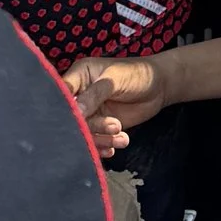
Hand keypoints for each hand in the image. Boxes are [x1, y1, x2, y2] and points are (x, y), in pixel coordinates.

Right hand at [66, 48, 182, 158]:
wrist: (160, 87)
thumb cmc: (137, 74)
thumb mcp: (115, 79)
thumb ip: (95, 94)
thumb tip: (75, 111)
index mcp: (79, 76)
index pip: (61, 94)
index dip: (64, 109)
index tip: (77, 120)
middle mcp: (80, 95)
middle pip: (72, 118)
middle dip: (90, 127)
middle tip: (113, 126)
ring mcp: (90, 112)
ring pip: (84, 132)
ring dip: (101, 138)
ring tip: (120, 132)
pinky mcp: (101, 127)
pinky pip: (95, 141)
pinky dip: (104, 146)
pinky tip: (116, 145)